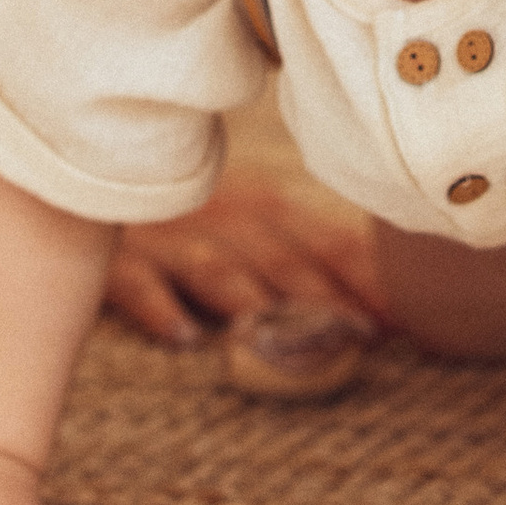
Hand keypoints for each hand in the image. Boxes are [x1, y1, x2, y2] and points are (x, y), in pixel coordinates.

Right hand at [105, 178, 387, 347]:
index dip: (366, 279)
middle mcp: (228, 220)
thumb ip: (303, 246)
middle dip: (325, 300)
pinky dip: (160, 306)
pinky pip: (139, 280)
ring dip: (254, 305)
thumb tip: (381, 297)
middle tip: (362, 337)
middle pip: (282, 262)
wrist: (101, 163)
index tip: (404, 316)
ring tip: (285, 341)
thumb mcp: (250, 214)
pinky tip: (183, 337)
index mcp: (266, 208)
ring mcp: (174, 238)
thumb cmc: (190, 210)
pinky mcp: (120, 257)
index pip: (327, 243)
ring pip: (219, 271)